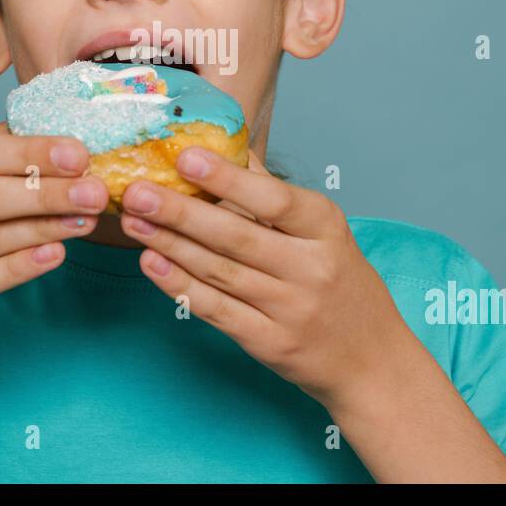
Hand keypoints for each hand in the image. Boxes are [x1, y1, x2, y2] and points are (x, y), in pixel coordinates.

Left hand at [115, 147, 407, 412]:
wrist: (372, 361)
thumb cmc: (342, 285)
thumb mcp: (325, 232)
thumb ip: (274, 192)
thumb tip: (228, 144)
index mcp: (326, 229)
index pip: (274, 199)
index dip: (227, 178)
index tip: (185, 157)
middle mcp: (311, 268)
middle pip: (237, 236)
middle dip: (180, 211)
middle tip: (136, 190)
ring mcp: (290, 309)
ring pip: (220, 272)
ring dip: (170, 244)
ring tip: (132, 220)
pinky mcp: (270, 343)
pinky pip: (217, 310)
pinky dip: (180, 286)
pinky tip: (151, 263)